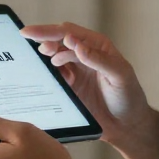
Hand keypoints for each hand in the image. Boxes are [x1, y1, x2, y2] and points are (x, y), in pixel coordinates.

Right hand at [20, 22, 149, 144]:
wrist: (127, 126)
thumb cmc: (129, 97)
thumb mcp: (119, 76)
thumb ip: (99, 60)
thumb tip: (76, 45)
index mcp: (97, 46)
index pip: (69, 33)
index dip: (49, 31)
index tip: (30, 32)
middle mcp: (84, 54)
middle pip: (57, 41)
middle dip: (42, 39)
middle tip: (28, 41)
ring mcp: (75, 70)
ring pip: (53, 57)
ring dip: (43, 55)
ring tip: (38, 58)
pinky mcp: (69, 87)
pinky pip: (53, 76)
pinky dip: (44, 73)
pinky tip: (40, 73)